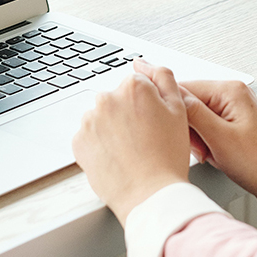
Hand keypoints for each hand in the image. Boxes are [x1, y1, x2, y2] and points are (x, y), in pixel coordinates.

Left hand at [72, 63, 191, 226]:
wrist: (150, 195)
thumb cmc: (167, 157)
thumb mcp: (179, 110)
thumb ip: (164, 77)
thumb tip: (144, 62)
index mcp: (133, 87)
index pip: (137, 85)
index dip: (147, 105)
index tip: (152, 122)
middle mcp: (107, 98)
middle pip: (117, 100)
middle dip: (127, 114)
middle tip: (145, 139)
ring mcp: (89, 121)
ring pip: (102, 118)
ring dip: (112, 129)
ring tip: (131, 151)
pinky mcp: (78, 142)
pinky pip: (89, 137)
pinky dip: (99, 145)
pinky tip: (117, 157)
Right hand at [178, 73, 256, 210]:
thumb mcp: (220, 138)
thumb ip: (192, 113)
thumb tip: (170, 94)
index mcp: (230, 90)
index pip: (183, 88)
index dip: (175, 113)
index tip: (174, 133)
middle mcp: (233, 94)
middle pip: (189, 103)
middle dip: (189, 129)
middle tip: (202, 149)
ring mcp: (234, 108)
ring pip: (197, 118)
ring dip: (198, 139)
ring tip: (212, 154)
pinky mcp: (234, 123)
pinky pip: (208, 128)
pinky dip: (207, 143)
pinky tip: (216, 155)